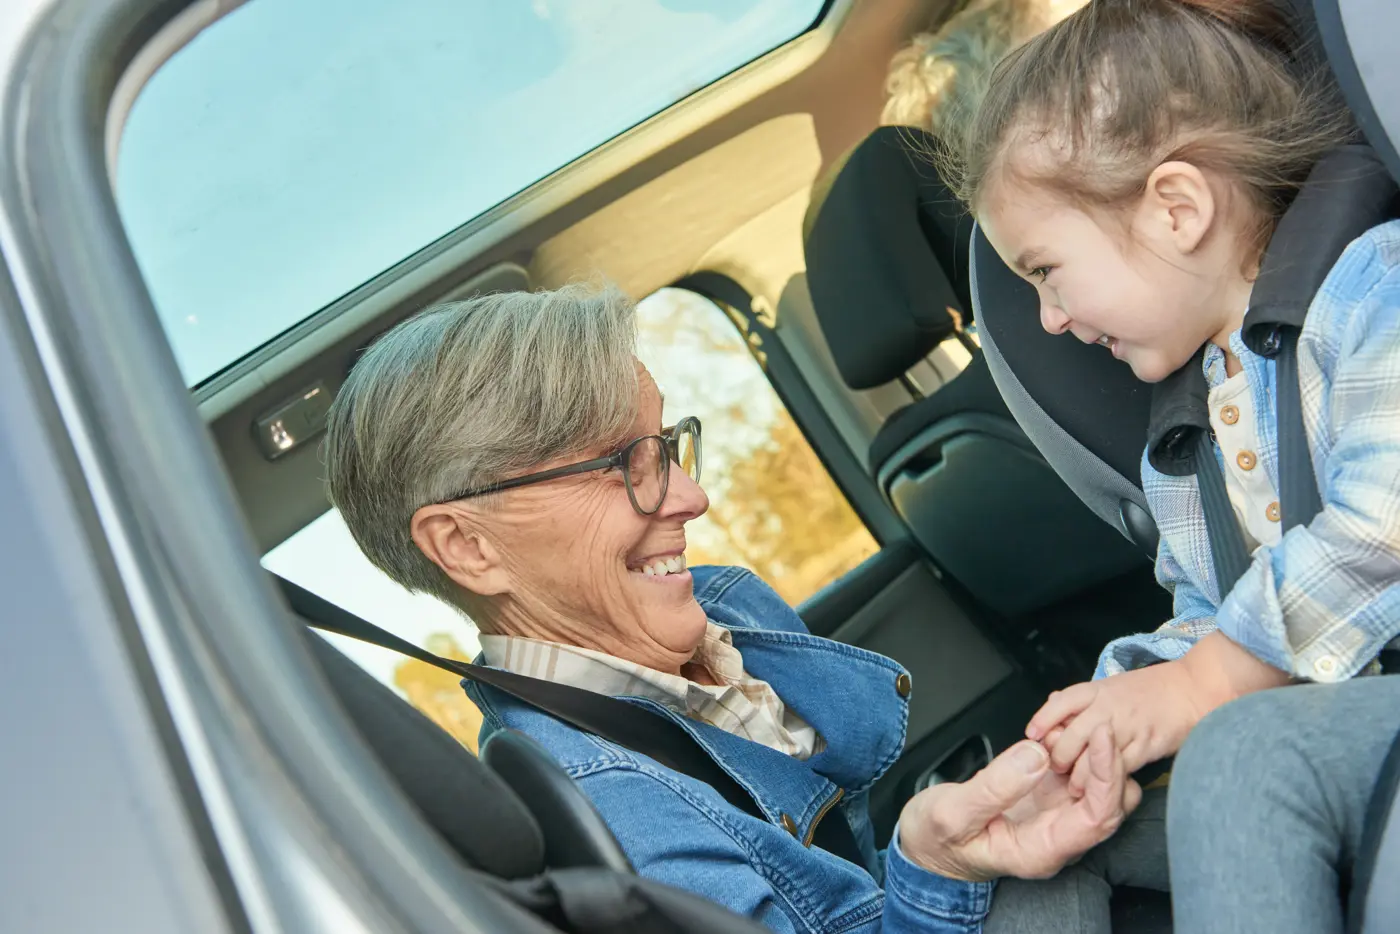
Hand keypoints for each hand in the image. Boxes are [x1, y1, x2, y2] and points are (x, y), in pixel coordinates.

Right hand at [897, 725, 1140, 881]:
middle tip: (1088, 724)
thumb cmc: (934, 840)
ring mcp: (1052, 817)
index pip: (1098, 818)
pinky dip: (1072, 748)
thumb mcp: (951, 813)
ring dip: (1089, 754)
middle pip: (1109, 804)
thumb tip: (1036, 756)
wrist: (921, 845)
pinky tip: (1052, 729)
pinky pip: (1075, 773)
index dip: (1107, 776)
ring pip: (1097, 786)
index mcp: (1040, 851)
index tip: (1101, 737)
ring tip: (1057, 728)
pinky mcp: (1043, 798)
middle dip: (1107, 761)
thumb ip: (993, 788)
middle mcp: (1055, 838)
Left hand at [1026, 662, 1199, 787]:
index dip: (1043, 719)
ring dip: (1077, 775)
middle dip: (1058, 756)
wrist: (1194, 690)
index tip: (1031, 735)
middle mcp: (1107, 707)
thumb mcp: (1113, 685)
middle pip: (1070, 735)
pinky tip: (1099, 790)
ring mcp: (1125, 727)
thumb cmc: (1153, 690)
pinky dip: (1104, 782)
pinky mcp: (1144, 746)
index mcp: (1097, 690)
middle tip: (1054, 769)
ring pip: (1089, 757)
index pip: (1061, 702)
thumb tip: (1053, 702)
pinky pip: (1116, 769)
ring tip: (1073, 786)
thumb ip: (1084, 698)